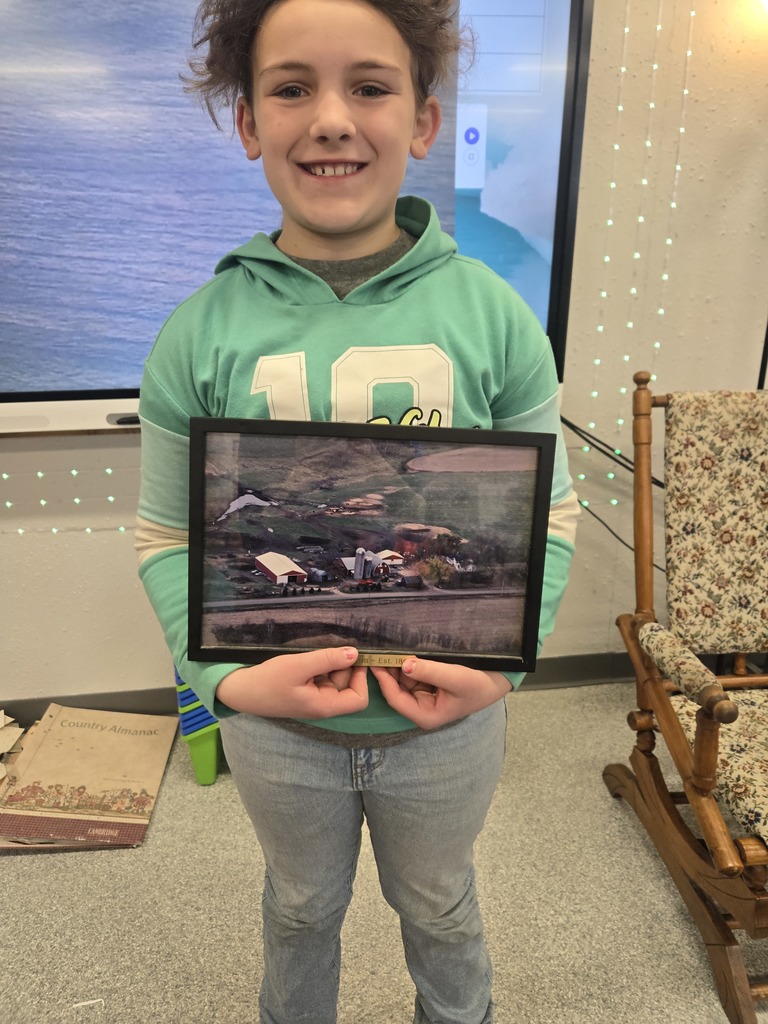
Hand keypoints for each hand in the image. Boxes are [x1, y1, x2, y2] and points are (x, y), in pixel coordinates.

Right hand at [216, 647, 368, 717]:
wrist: (240, 690)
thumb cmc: (268, 681)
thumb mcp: (299, 666)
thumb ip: (328, 659)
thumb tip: (355, 653)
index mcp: (325, 705)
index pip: (359, 699)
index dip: (361, 679)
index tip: (354, 657)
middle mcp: (323, 704)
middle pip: (348, 685)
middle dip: (343, 665)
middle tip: (331, 646)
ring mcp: (314, 697)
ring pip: (335, 677)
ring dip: (330, 663)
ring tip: (316, 650)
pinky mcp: (306, 689)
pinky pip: (322, 676)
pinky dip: (320, 665)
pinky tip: (309, 656)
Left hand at [371, 658, 510, 729]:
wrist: (496, 681)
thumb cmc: (478, 685)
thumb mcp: (455, 677)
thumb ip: (430, 671)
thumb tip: (405, 664)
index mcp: (425, 715)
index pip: (395, 698)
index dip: (384, 680)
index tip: (374, 661)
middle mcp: (420, 708)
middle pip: (395, 689)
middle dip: (387, 671)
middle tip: (376, 650)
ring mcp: (423, 696)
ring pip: (401, 679)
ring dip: (395, 665)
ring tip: (384, 646)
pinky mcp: (426, 684)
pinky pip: (410, 673)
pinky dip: (405, 663)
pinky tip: (399, 650)